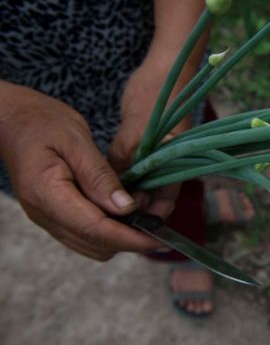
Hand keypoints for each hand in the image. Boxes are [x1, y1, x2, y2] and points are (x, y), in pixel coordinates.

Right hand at [0, 82, 162, 260]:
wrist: (12, 121)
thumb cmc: (42, 122)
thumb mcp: (76, 140)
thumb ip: (100, 176)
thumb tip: (127, 208)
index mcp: (47, 194)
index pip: (95, 229)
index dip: (130, 238)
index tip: (159, 238)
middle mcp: (44, 214)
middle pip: (95, 244)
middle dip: (129, 240)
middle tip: (158, 221)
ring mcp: (46, 218)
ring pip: (90, 245)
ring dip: (120, 237)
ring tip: (145, 216)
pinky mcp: (52, 216)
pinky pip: (83, 235)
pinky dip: (107, 231)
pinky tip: (125, 213)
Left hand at [108, 60, 190, 218]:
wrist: (163, 70)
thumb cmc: (156, 94)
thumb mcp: (136, 129)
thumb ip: (127, 159)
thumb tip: (113, 189)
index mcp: (177, 163)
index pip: (166, 200)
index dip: (149, 215)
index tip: (126, 221)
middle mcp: (170, 164)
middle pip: (154, 197)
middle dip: (135, 208)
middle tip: (108, 215)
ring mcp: (159, 156)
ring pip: (143, 185)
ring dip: (127, 193)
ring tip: (104, 202)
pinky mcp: (147, 148)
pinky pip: (136, 171)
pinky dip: (124, 178)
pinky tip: (107, 182)